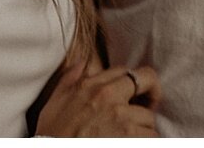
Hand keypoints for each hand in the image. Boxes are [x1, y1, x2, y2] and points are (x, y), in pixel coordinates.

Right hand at [36, 62, 161, 136]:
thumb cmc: (53, 133)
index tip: (134, 93)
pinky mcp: (129, 140)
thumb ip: (69, 78)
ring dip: (144, 127)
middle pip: (147, 85)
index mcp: (94, 85)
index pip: (127, 71)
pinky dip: (145, 140)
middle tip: (146, 108)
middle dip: (149, 97)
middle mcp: (111, 98)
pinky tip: (133, 142)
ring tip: (133, 135)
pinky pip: (151, 137)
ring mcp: (123, 120)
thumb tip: (81, 63)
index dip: (133, 81)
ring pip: (150, 118)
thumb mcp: (55, 101)